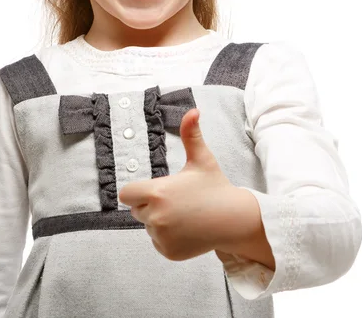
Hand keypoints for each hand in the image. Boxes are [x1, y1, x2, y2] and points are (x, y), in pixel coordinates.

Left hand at [118, 108, 235, 260]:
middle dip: (149, 205)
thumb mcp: (202, 159)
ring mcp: (161, 237)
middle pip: (136, 210)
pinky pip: (158, 242)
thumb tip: (193, 110)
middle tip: (175, 202)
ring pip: (148, 227)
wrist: (235, 219)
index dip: (138, 191)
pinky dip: (168, 238)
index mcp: (158, 193)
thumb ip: (191, 134)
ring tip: (184, 215)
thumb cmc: (216, 187)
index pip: (127, 194)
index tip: (155, 190)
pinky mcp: (168, 251)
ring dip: (160, 222)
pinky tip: (187, 230)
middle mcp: (156, 217)